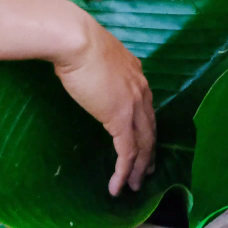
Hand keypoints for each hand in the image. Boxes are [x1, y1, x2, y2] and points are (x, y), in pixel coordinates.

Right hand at [53, 18, 155, 194]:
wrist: (77, 41)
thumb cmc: (78, 43)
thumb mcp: (97, 57)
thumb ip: (102, 70)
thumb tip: (91, 75)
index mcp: (137, 76)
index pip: (147, 110)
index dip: (147, 130)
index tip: (144, 145)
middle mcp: (141, 91)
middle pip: (150, 130)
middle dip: (149, 155)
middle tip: (145, 173)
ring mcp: (133, 106)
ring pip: (143, 145)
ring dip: (137, 169)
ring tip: (132, 187)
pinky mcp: (120, 119)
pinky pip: (127, 152)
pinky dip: (123, 171)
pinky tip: (117, 186)